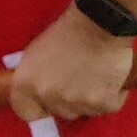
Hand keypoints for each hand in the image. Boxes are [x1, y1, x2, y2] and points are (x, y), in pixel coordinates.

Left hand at [11, 9, 136, 124]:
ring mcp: (77, 103)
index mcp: (25, 84)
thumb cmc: (65, 33)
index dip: (38, 107)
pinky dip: (111, 96)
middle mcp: (48, 97)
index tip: (47, 101)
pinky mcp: (103, 103)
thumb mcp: (35, 53)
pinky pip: (107, 107)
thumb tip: (34, 90)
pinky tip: (109, 77)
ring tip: (94, 75)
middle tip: (76, 80)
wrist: (98, 24)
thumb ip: (33, 77)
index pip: (25, 112)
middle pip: (59, 112)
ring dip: (89, 99)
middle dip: (66, 100)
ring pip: (84, 111)